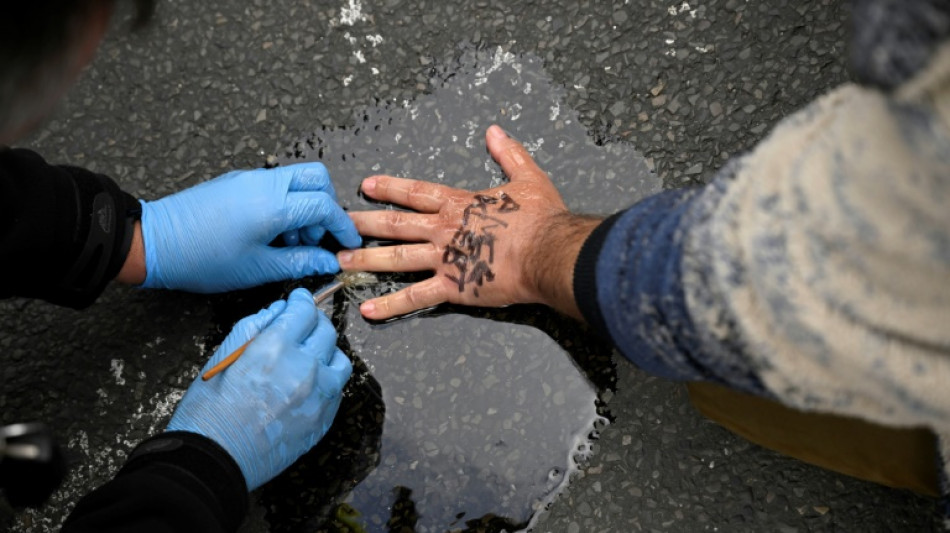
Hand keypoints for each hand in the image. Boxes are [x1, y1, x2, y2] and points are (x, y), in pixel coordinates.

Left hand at [140, 162, 360, 292]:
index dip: (342, 226)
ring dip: (304, 206)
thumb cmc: (201, 259)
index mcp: (274, 204)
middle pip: (317, 177)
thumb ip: (300, 262)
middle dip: (327, 206)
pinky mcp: (236, 181)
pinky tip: (271, 233)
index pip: (325, 206)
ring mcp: (249, 178)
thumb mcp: (258, 268)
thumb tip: (328, 262)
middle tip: (318, 237)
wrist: (154, 242)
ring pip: (296, 179)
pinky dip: (285, 203)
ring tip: (290, 242)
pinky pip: (274, 184)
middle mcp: (265, 183)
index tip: (348, 243)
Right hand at [166, 288, 351, 490]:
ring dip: (326, 352)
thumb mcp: (221, 358)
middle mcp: (304, 369)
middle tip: (301, 324)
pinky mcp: (323, 419)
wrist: (214, 461)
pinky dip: (327, 380)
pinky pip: (337, 389)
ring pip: (340, 360)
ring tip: (308, 355)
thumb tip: (276, 311)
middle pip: (326, 331)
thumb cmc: (209, 412)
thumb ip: (253, 328)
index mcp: (275, 349)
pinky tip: (309, 382)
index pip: (304, 311)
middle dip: (313, 323)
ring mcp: (319, 396)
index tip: (298, 300)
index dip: (301, 301)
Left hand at [338, 125, 601, 319]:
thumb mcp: (528, 178)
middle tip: (337, 224)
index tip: (365, 186)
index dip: (389, 188)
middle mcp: (444, 230)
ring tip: (340, 260)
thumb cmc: (541, 219)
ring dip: (366, 259)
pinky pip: (415, 297)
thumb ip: (508, 154)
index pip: (415, 193)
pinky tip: (368, 310)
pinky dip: (391, 305)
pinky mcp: (453, 288)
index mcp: (459, 204)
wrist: (549, 253)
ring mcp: (444, 259)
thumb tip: (495, 131)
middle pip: (395, 224)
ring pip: (396, 258)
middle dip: (364, 223)